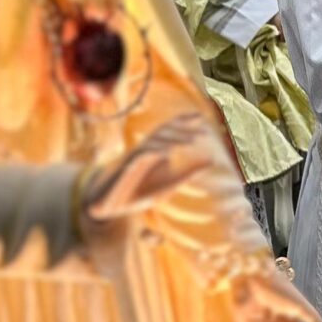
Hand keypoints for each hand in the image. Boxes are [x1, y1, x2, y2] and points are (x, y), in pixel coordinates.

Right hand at [83, 115, 230, 224]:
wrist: (109, 206)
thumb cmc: (138, 191)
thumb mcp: (169, 183)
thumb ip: (188, 172)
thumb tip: (212, 160)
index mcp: (154, 151)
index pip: (168, 130)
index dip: (182, 120)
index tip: (200, 116)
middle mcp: (143, 150)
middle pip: (163, 132)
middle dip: (183, 129)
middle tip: (203, 132)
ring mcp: (133, 157)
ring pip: (153, 141)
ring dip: (173, 139)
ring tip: (192, 141)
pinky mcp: (125, 169)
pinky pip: (140, 155)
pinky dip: (154, 151)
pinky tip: (167, 153)